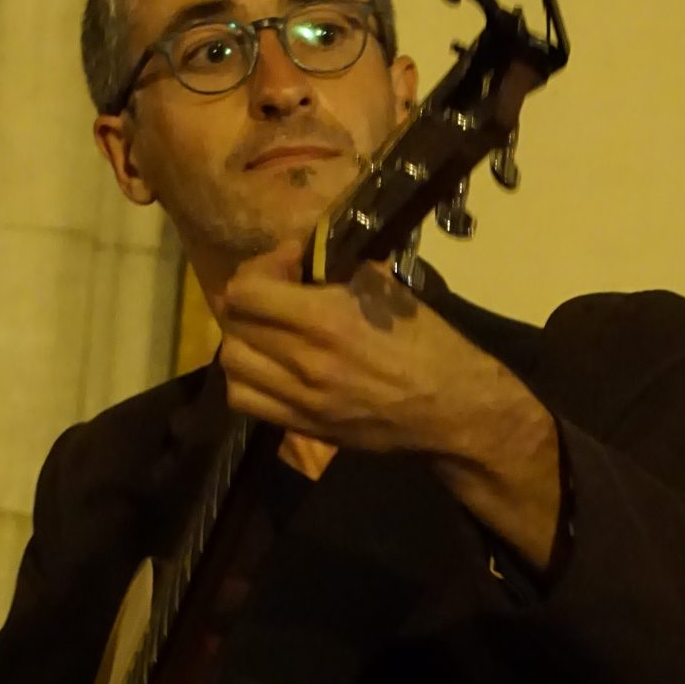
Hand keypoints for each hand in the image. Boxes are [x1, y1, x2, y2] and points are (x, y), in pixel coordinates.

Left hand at [216, 242, 561, 565]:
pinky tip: (269, 366)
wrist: (452, 410)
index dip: (260, 267)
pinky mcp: (303, 426)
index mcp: (326, 320)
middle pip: (234, 324)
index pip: (247, 290)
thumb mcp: (389, 292)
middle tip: (275, 294)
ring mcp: (301, 399)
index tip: (290, 264)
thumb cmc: (429, 345)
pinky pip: (245, 401)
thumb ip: (342, 272)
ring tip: (267, 331)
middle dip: (250, 299)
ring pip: (232, 363)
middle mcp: (304, 361)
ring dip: (242, 339)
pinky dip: (246, 378)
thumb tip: (312, 257)